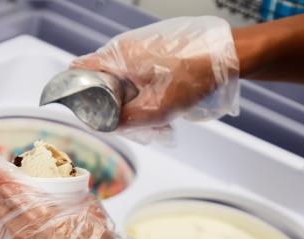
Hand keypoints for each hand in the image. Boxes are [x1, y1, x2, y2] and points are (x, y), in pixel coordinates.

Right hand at [71, 16, 239, 143]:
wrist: (227, 57)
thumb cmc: (194, 76)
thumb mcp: (156, 109)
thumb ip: (125, 119)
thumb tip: (107, 125)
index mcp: (118, 56)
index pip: (79, 71)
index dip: (76, 92)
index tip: (81, 109)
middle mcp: (124, 48)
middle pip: (102, 80)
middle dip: (111, 105)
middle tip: (130, 123)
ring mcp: (140, 48)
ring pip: (122, 80)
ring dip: (132, 101)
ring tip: (155, 117)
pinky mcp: (154, 52)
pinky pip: (138, 76)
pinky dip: (145, 92)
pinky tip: (162, 106)